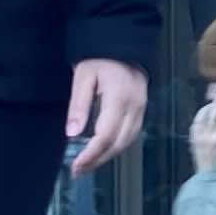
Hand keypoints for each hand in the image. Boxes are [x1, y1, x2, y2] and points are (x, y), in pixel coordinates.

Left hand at [67, 59, 147, 174]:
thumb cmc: (99, 58)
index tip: (76, 166)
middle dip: (98, 160)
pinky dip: (118, 146)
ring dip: (108, 156)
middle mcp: (135, 107)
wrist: (123, 43)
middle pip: (119, 143)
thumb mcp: (83, 77)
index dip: (91, 154)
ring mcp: (142, 108)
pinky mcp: (142, 108)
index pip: (106, 135)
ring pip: (128, 142)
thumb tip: (72, 134)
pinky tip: (104, 150)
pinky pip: (132, 134)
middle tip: (79, 171)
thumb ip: (78, 106)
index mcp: (119, 99)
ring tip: (88, 165)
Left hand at [186, 84, 215, 176]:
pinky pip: (194, 126)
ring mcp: (198, 139)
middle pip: (212, 115)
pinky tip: (202, 117)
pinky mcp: (193, 142)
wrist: (208, 180)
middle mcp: (207, 136)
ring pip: (200, 119)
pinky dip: (198, 119)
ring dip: (205, 109)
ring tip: (210, 103)